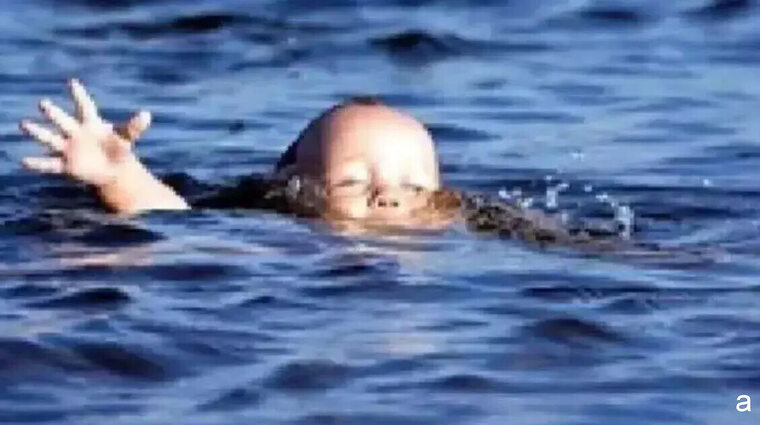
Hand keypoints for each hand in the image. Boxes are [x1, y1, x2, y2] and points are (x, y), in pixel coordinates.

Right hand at [19, 79, 151, 186]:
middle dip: (54, 114)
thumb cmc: (118, 149)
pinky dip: (37, 163)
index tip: (73, 83)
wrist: (112, 170)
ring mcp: (69, 148)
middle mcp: (76, 133)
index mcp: (91, 124)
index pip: (85, 107)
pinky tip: (24, 161)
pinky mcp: (65, 165)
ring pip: (50, 139)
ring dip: (38, 132)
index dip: (80, 96)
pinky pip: (48, 164)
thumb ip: (134, 127)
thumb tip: (147, 115)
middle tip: (43, 104)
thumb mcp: (126, 138)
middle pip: (63, 121)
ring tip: (24, 124)